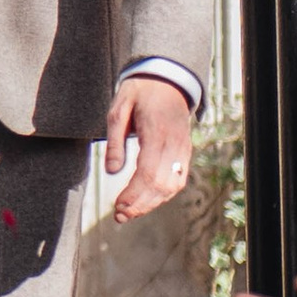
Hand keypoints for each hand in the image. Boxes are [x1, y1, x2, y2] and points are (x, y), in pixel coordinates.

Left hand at [103, 75, 193, 220]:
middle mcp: (175, 143)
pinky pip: (178, 180)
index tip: (117, 206)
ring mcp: (183, 149)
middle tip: (119, 216)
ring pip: (172, 186)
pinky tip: (146, 201)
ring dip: (151, 204)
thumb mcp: (118, 109)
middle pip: (161, 185)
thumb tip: (112, 172)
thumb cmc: (139, 93)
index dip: (134, 195)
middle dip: (140, 205)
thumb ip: (115, 141)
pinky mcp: (185, 152)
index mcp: (157, 132)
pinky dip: (163, 195)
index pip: (149, 173)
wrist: (166, 80)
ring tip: (129, 212)